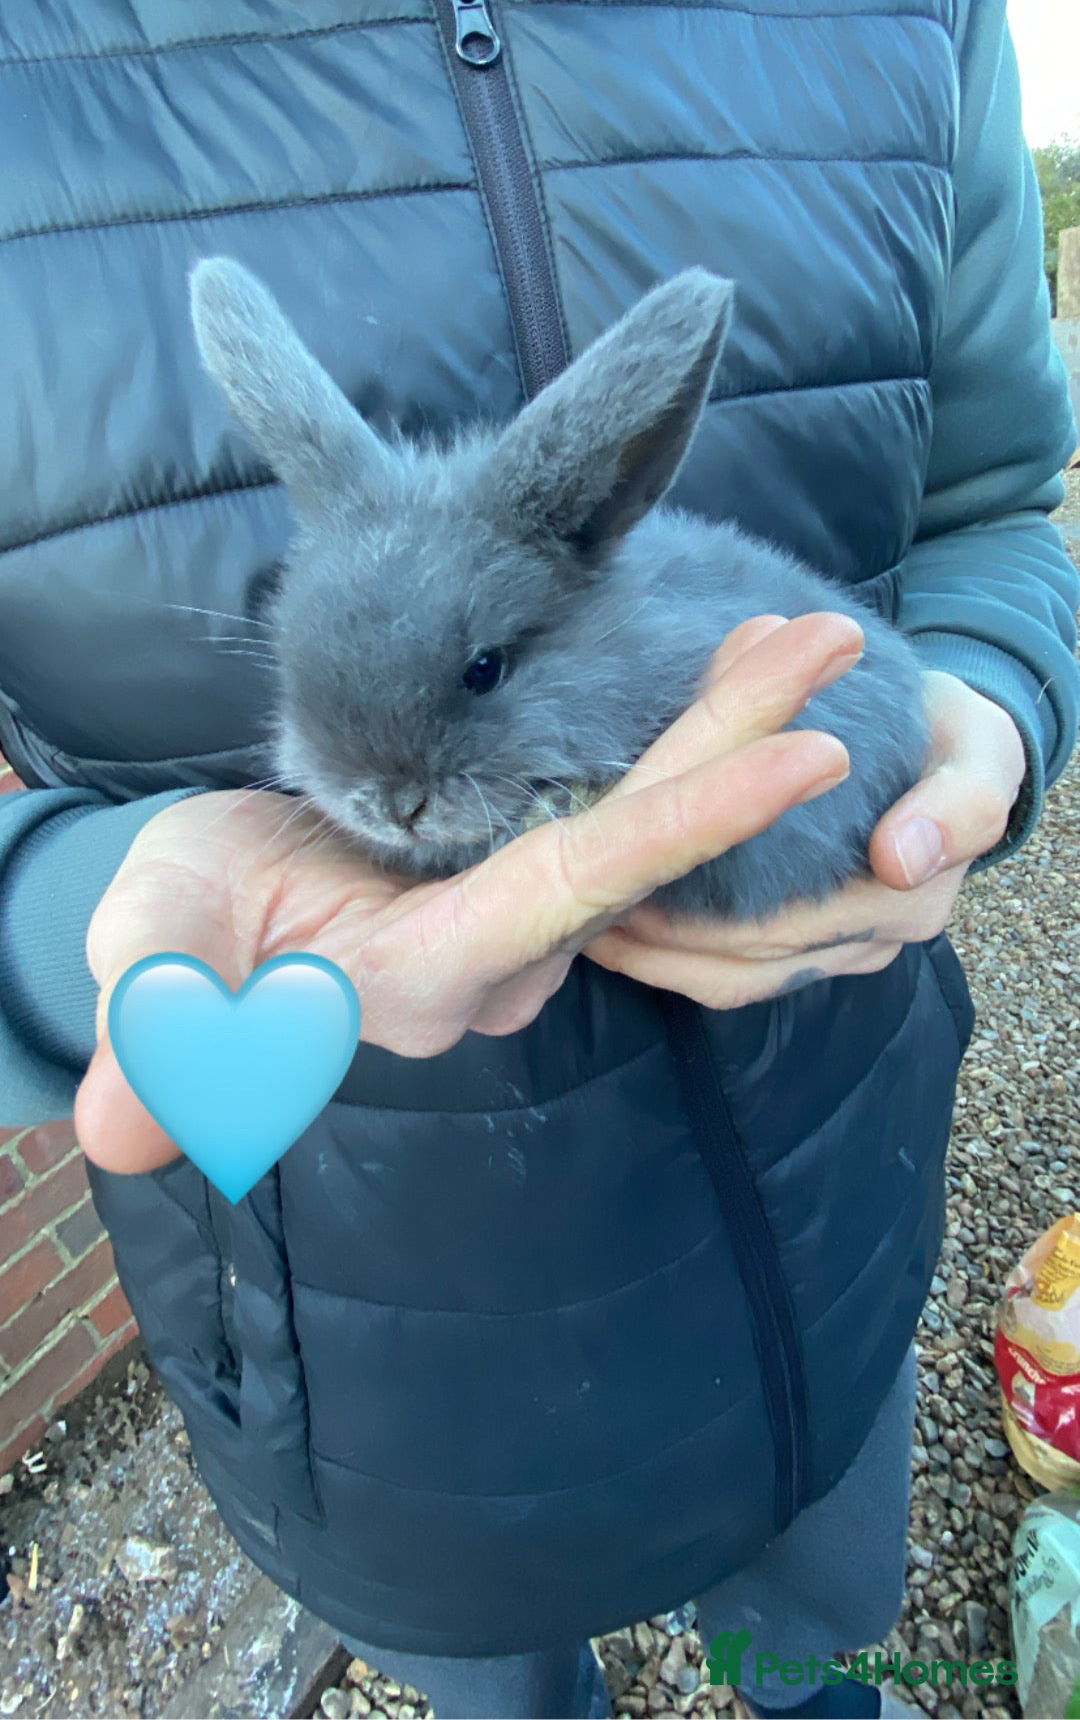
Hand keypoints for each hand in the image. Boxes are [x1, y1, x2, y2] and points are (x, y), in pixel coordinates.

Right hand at [75, 612, 861, 1174]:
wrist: (213, 929)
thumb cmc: (185, 934)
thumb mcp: (159, 952)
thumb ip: (162, 1024)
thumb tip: (119, 1121)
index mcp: (436, 966)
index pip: (579, 885)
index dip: (687, 824)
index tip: (802, 758)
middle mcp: (509, 948)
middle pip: (649, 837)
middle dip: (746, 737)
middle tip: (838, 640)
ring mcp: (523, 913)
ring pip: (650, 811)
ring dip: (731, 721)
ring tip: (812, 632)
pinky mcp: (522, 872)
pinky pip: (624, 801)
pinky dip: (684, 735)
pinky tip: (733, 669)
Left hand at [582, 643, 1026, 1009]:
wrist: (945, 748)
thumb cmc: (952, 741)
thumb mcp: (978, 751)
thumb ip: (957, 802)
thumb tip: (902, 859)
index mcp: (914, 895)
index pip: (806, 916)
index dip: (718, 915)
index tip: (640, 892)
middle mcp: (876, 939)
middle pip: (754, 951)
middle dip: (667, 932)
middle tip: (584, 899)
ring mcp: (839, 952)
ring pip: (736, 975)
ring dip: (659, 954)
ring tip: (587, 921)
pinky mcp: (807, 953)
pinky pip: (734, 978)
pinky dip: (673, 960)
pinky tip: (614, 931)